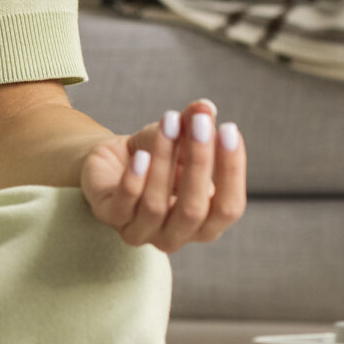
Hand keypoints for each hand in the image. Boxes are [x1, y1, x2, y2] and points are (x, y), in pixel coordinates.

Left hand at [78, 99, 246, 252]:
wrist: (112, 161)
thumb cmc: (156, 154)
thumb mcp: (179, 136)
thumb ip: (194, 124)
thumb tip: (205, 107)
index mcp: (205, 224)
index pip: (229, 208)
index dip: (232, 171)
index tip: (229, 130)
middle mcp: (176, 236)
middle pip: (194, 210)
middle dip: (199, 162)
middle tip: (200, 122)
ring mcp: (142, 232)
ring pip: (156, 206)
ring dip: (164, 161)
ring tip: (168, 122)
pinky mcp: (111, 219)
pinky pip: (125, 204)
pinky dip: (135, 179)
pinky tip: (140, 155)